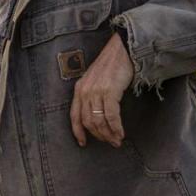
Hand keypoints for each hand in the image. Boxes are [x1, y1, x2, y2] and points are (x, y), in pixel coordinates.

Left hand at [70, 32, 133, 147]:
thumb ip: (91, 95)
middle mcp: (84, 91)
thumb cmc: (110, 66)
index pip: (74, 115)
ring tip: (116, 140)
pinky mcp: (109, 92)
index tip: (83, 143)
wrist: (121, 51)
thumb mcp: (93, 80)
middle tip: (109, 142)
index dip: (78, 131)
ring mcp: (96, 92)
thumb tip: (97, 116)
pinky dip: (116, 127)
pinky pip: (111, 116)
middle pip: (88, 122)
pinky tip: (121, 133)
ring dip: (109, 134)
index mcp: (79, 89)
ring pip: (99, 121)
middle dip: (99, 135)